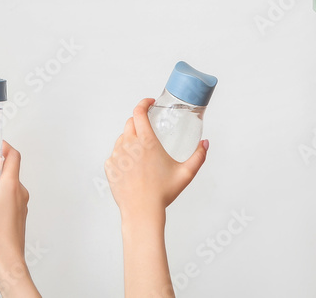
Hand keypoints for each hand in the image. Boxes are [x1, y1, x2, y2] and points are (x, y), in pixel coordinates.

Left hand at [105, 98, 208, 221]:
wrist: (142, 212)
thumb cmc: (163, 193)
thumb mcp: (186, 173)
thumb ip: (198, 156)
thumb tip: (205, 143)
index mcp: (146, 142)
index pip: (139, 112)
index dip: (143, 103)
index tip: (149, 103)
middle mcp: (129, 145)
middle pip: (130, 123)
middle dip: (139, 122)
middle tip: (148, 130)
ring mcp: (117, 155)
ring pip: (121, 139)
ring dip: (130, 140)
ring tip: (142, 154)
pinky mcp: (109, 166)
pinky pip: (115, 154)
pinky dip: (122, 156)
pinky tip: (132, 167)